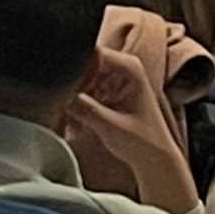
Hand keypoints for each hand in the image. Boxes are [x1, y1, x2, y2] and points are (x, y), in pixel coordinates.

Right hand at [61, 6, 201, 213]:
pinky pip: (81, 91)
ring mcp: (112, 79)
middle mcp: (121, 67)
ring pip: (79, 78)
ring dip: (71, 97)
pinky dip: (75, 105)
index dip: (77, 69)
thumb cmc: (143, 142)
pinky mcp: (105, 92)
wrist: (153, 160)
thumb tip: (61, 95)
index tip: (66, 89)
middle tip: (64, 105)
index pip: (94, 54)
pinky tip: (75, 122)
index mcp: (130, 67)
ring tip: (70, 117)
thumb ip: (84, 108)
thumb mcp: (110, 126)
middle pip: (83, 64)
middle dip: (72, 85)